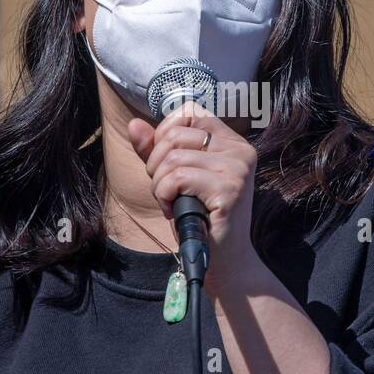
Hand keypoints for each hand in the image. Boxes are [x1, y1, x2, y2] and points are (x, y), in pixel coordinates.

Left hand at [126, 101, 260, 296]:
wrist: (223, 261)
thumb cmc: (199, 218)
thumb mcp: (175, 178)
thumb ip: (156, 151)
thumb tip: (134, 124)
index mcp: (231, 142)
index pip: (189, 113)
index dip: (165, 133)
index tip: (166, 163)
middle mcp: (240, 150)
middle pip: (176, 136)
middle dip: (157, 164)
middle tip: (166, 190)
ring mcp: (238, 168)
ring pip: (173, 159)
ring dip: (160, 185)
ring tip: (171, 203)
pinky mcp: (230, 189)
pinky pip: (178, 178)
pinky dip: (165, 195)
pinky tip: (174, 211)